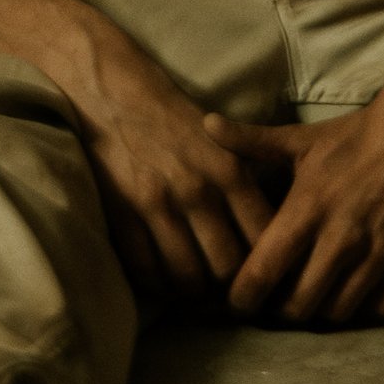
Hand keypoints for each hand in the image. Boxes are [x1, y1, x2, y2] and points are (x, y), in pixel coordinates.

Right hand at [66, 48, 277, 307]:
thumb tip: (270, 235)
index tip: (262, 275)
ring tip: (194, 288)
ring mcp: (157, 205)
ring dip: (193, 290)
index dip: (266, 266)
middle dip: (229, 285)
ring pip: (188, 276)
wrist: (114, 92)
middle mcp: (198, 191)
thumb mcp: (224, 143)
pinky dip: (156, 284)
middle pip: (227, 267)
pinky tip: (161, 279)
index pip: (262, 239)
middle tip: (227, 290)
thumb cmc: (173, 119)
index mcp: (230, 172)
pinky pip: (145, 269)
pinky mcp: (122, 213)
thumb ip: (245, 185)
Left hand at [220, 87, 383, 326]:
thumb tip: (205, 124)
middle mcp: (341, 237)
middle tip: (277, 302)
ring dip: (321, 312)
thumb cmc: (353, 136)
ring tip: (314, 297)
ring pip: (339, 312)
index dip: (243, 298)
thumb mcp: (298, 139)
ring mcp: (379, 252)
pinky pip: (382, 309)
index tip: (239, 300)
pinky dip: (365, 309)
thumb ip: (249, 141)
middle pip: (298, 306)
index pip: (262, 272)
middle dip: (281, 311)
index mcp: (306, 209)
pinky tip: (354, 292)